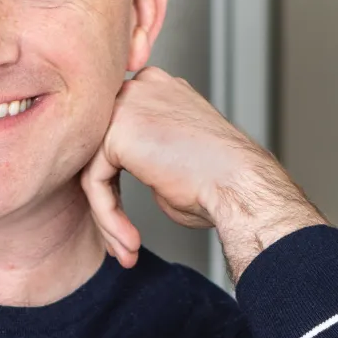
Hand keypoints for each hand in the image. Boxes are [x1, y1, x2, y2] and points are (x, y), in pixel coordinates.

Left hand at [81, 66, 323, 278]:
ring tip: (127, 248)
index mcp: (158, 91)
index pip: (117, 138)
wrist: (241, 187)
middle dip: (108, 205)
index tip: (126, 224)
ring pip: (95, 170)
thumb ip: (142, 157)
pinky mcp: (117, 130)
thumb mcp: (172, 161)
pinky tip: (129, 239)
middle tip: (122, 243)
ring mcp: (129, 103)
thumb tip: (114, 175)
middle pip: (101, 153)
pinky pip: (95, 181)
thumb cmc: (220, 182)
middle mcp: (142, 89)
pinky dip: (108, 216)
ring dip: (109, 217)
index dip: (116, 185)